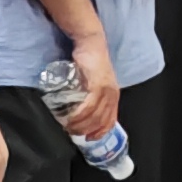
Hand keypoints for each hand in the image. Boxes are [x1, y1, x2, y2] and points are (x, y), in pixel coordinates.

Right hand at [57, 35, 119, 149]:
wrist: (90, 43)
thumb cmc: (90, 61)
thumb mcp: (93, 81)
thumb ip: (90, 94)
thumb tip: (79, 109)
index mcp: (113, 95)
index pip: (110, 120)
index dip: (100, 132)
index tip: (88, 138)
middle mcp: (112, 94)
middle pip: (101, 121)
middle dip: (86, 131)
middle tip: (71, 132)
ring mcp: (106, 90)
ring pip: (94, 116)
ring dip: (80, 124)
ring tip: (68, 127)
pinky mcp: (98, 85)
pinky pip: (89, 106)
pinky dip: (80, 115)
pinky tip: (71, 118)